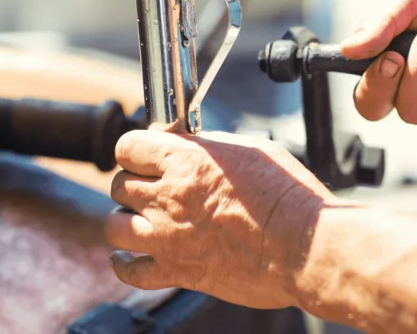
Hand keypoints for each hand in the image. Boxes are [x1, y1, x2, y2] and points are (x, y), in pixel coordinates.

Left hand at [104, 126, 335, 308]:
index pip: (128, 147)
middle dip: (133, 184)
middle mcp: (168, 197)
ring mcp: (168, 237)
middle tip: (151, 189)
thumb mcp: (249, 150)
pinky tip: (129, 257)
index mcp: (185, 161)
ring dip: (126, 221)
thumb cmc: (286, 196)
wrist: (302, 247)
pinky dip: (125, 264)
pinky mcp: (178, 272)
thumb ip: (210, 147)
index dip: (136, 150)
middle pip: (119, 185)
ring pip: (114, 226)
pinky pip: (131, 271)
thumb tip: (190, 144)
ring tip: (142, 221)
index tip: (145, 156)